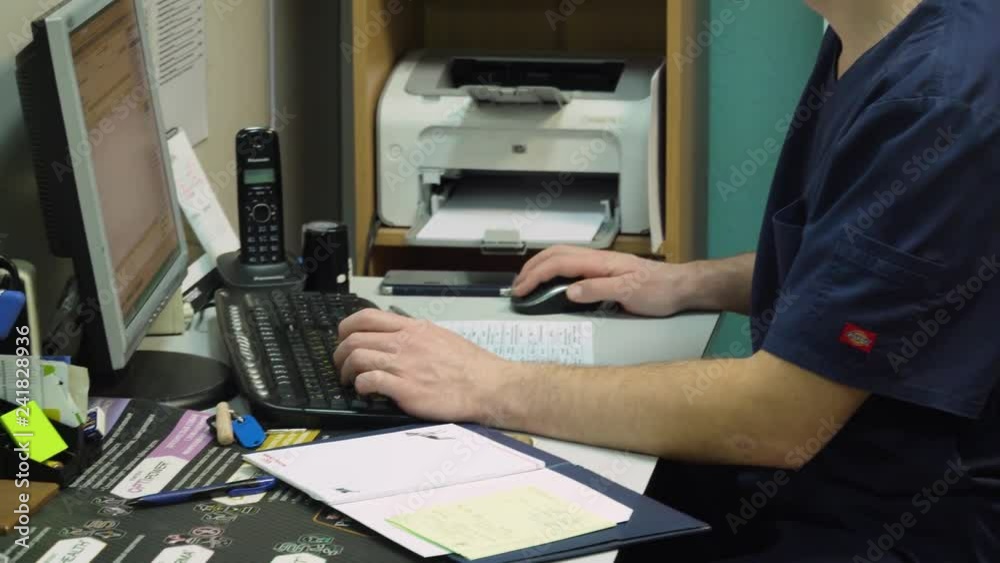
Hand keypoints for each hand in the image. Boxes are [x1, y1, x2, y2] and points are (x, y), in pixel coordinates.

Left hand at [334, 309, 509, 421]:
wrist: (487, 385)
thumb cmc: (470, 366)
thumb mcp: (441, 337)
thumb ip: (416, 336)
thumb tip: (398, 339)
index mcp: (413, 328)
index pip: (366, 317)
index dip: (346, 328)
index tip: (343, 339)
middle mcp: (404, 343)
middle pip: (354, 339)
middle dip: (340, 353)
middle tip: (341, 365)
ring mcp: (403, 365)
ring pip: (357, 358)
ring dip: (346, 371)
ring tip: (350, 381)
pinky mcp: (404, 388)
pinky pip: (369, 381)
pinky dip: (360, 386)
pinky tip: (365, 392)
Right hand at [512, 246, 696, 316]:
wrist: (680, 286)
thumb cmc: (658, 290)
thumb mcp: (629, 293)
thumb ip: (598, 290)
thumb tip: (568, 292)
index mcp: (599, 262)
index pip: (558, 263)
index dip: (536, 276)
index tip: (521, 291)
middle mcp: (596, 258)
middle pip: (554, 254)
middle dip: (531, 268)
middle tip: (517, 287)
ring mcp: (600, 263)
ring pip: (561, 256)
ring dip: (540, 266)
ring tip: (528, 282)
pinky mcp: (604, 270)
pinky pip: (571, 265)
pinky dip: (553, 270)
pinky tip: (552, 281)